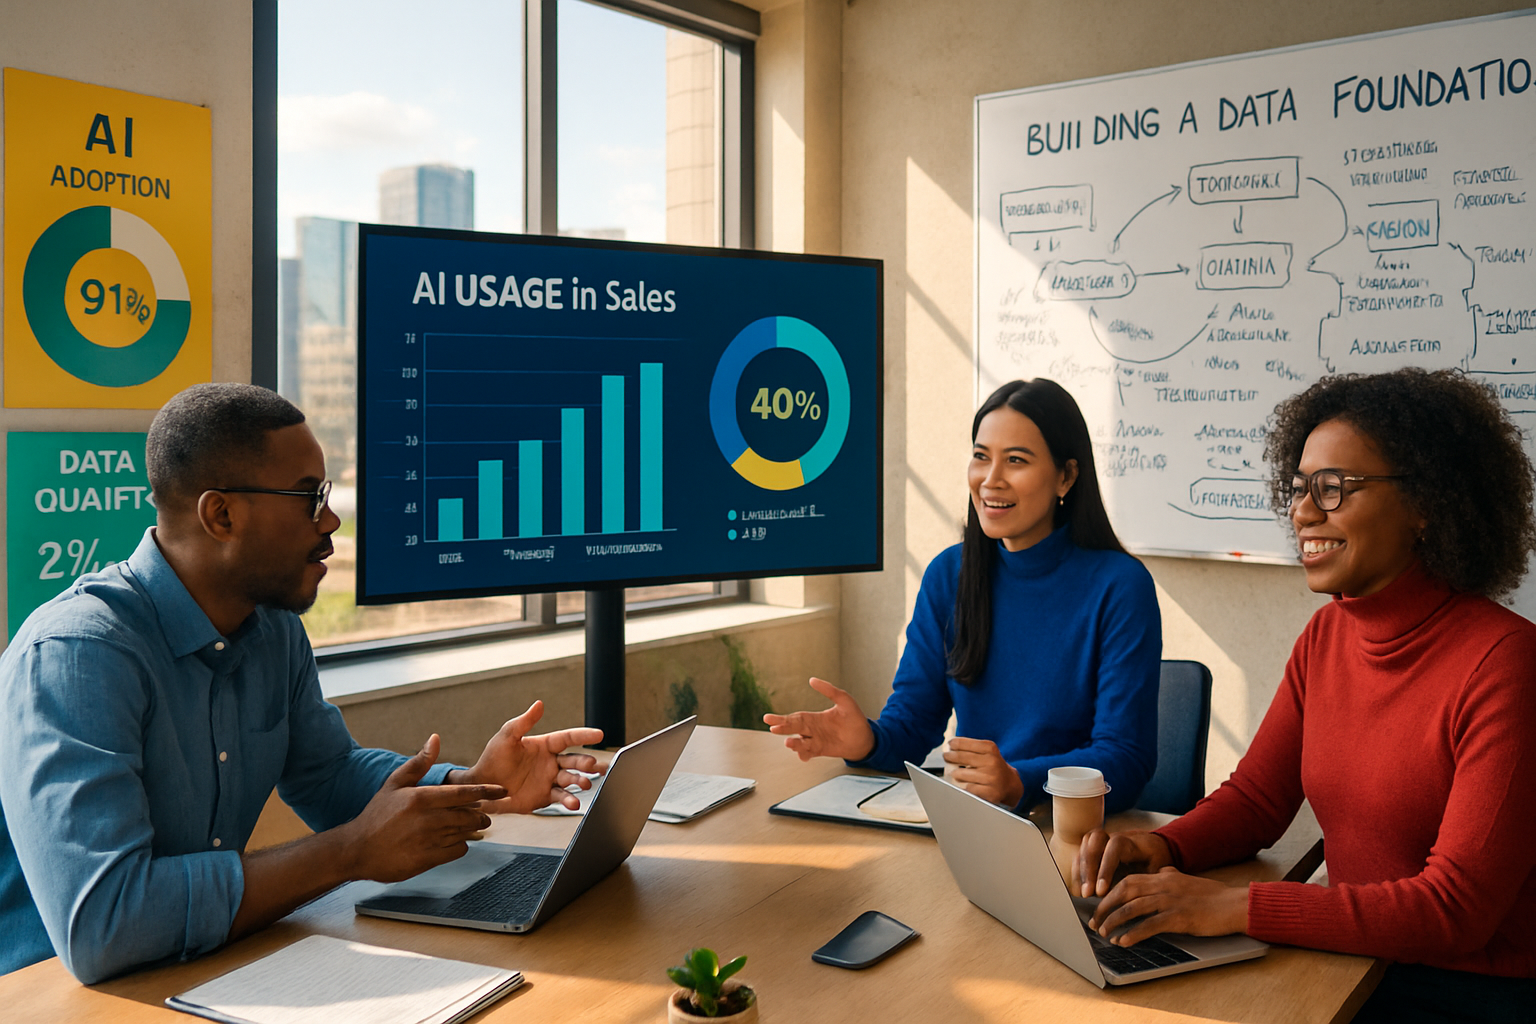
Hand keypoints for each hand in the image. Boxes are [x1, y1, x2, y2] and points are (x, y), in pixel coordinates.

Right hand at [343, 734, 506, 881]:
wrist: (357, 849)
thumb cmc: (378, 814)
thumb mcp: (395, 783)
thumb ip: (419, 762)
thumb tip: (435, 739)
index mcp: (421, 797)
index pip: (463, 793)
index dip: (486, 791)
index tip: (502, 790)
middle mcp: (428, 819)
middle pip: (469, 815)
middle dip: (481, 814)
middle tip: (483, 814)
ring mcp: (428, 841)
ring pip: (465, 833)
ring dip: (471, 829)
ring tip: (471, 826)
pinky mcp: (428, 859)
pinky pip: (457, 851)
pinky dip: (460, 846)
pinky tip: (454, 842)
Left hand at [448, 700, 605, 812]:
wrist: (483, 785)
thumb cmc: (493, 758)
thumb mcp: (507, 736)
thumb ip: (524, 722)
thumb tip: (539, 704)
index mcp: (545, 745)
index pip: (569, 738)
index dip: (584, 735)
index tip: (599, 734)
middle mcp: (551, 762)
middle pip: (575, 760)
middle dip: (585, 762)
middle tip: (592, 764)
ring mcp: (550, 780)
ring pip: (572, 779)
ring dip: (580, 781)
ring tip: (585, 784)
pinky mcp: (545, 796)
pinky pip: (561, 797)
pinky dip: (569, 800)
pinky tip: (573, 802)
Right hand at [762, 677, 874, 761]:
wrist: (865, 737)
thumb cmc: (854, 718)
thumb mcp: (843, 699)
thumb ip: (828, 690)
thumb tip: (811, 679)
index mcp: (813, 718)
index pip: (794, 717)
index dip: (781, 718)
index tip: (767, 718)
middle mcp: (812, 730)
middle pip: (793, 729)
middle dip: (782, 728)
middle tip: (772, 728)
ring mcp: (816, 741)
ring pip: (800, 742)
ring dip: (794, 743)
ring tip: (788, 742)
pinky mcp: (823, 751)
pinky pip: (810, 753)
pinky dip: (804, 754)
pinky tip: (802, 755)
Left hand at [942, 737, 1023, 807]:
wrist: (1010, 785)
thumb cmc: (993, 767)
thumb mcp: (988, 752)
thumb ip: (972, 748)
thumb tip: (950, 745)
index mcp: (990, 749)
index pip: (965, 744)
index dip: (955, 744)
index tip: (950, 744)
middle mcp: (992, 762)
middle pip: (961, 757)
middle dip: (950, 757)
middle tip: (946, 756)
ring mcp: (991, 777)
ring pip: (961, 774)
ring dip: (955, 774)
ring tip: (955, 773)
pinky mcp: (989, 792)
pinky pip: (968, 788)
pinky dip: (964, 787)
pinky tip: (966, 785)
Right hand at [1076, 828, 1173, 897]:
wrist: (1154, 849)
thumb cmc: (1156, 863)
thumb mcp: (1158, 871)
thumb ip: (1147, 881)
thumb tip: (1137, 900)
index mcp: (1132, 841)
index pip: (1114, 848)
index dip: (1105, 869)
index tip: (1101, 891)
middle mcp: (1113, 837)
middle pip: (1094, 842)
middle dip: (1088, 869)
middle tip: (1087, 893)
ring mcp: (1102, 841)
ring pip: (1084, 848)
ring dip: (1080, 871)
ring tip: (1081, 893)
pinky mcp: (1094, 849)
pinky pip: (1080, 856)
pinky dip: (1078, 872)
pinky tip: (1078, 890)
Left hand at [1088, 866, 1248, 944]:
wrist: (1235, 904)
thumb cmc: (1213, 895)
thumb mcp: (1187, 880)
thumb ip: (1171, 876)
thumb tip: (1162, 872)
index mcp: (1162, 877)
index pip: (1128, 881)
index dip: (1110, 893)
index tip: (1099, 905)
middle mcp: (1163, 886)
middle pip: (1124, 892)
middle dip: (1106, 907)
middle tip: (1094, 922)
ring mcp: (1170, 901)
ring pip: (1133, 908)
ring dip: (1114, 921)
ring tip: (1103, 933)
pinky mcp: (1179, 917)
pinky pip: (1150, 925)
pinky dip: (1134, 933)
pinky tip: (1123, 941)